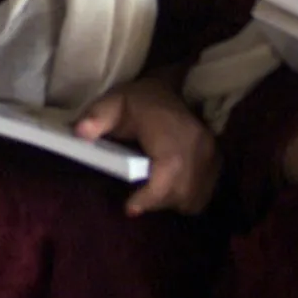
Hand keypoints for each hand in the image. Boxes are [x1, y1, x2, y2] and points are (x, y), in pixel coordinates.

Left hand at [74, 77, 218, 216]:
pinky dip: (184, 199)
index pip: (169, 170)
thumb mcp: (114, 102)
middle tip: (134, 198)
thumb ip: (97, 117)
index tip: (129, 208)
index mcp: (173, 130)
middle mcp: (199, 146)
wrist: (174, 89)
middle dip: (153, 201)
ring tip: (151, 191)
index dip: (151, 195)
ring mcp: (212, 156)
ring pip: (192, 198)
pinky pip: (201, 197)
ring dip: (169, 202)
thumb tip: (80, 132)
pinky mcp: (217, 164)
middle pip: (179, 192)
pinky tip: (169, 188)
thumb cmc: (141, 100)